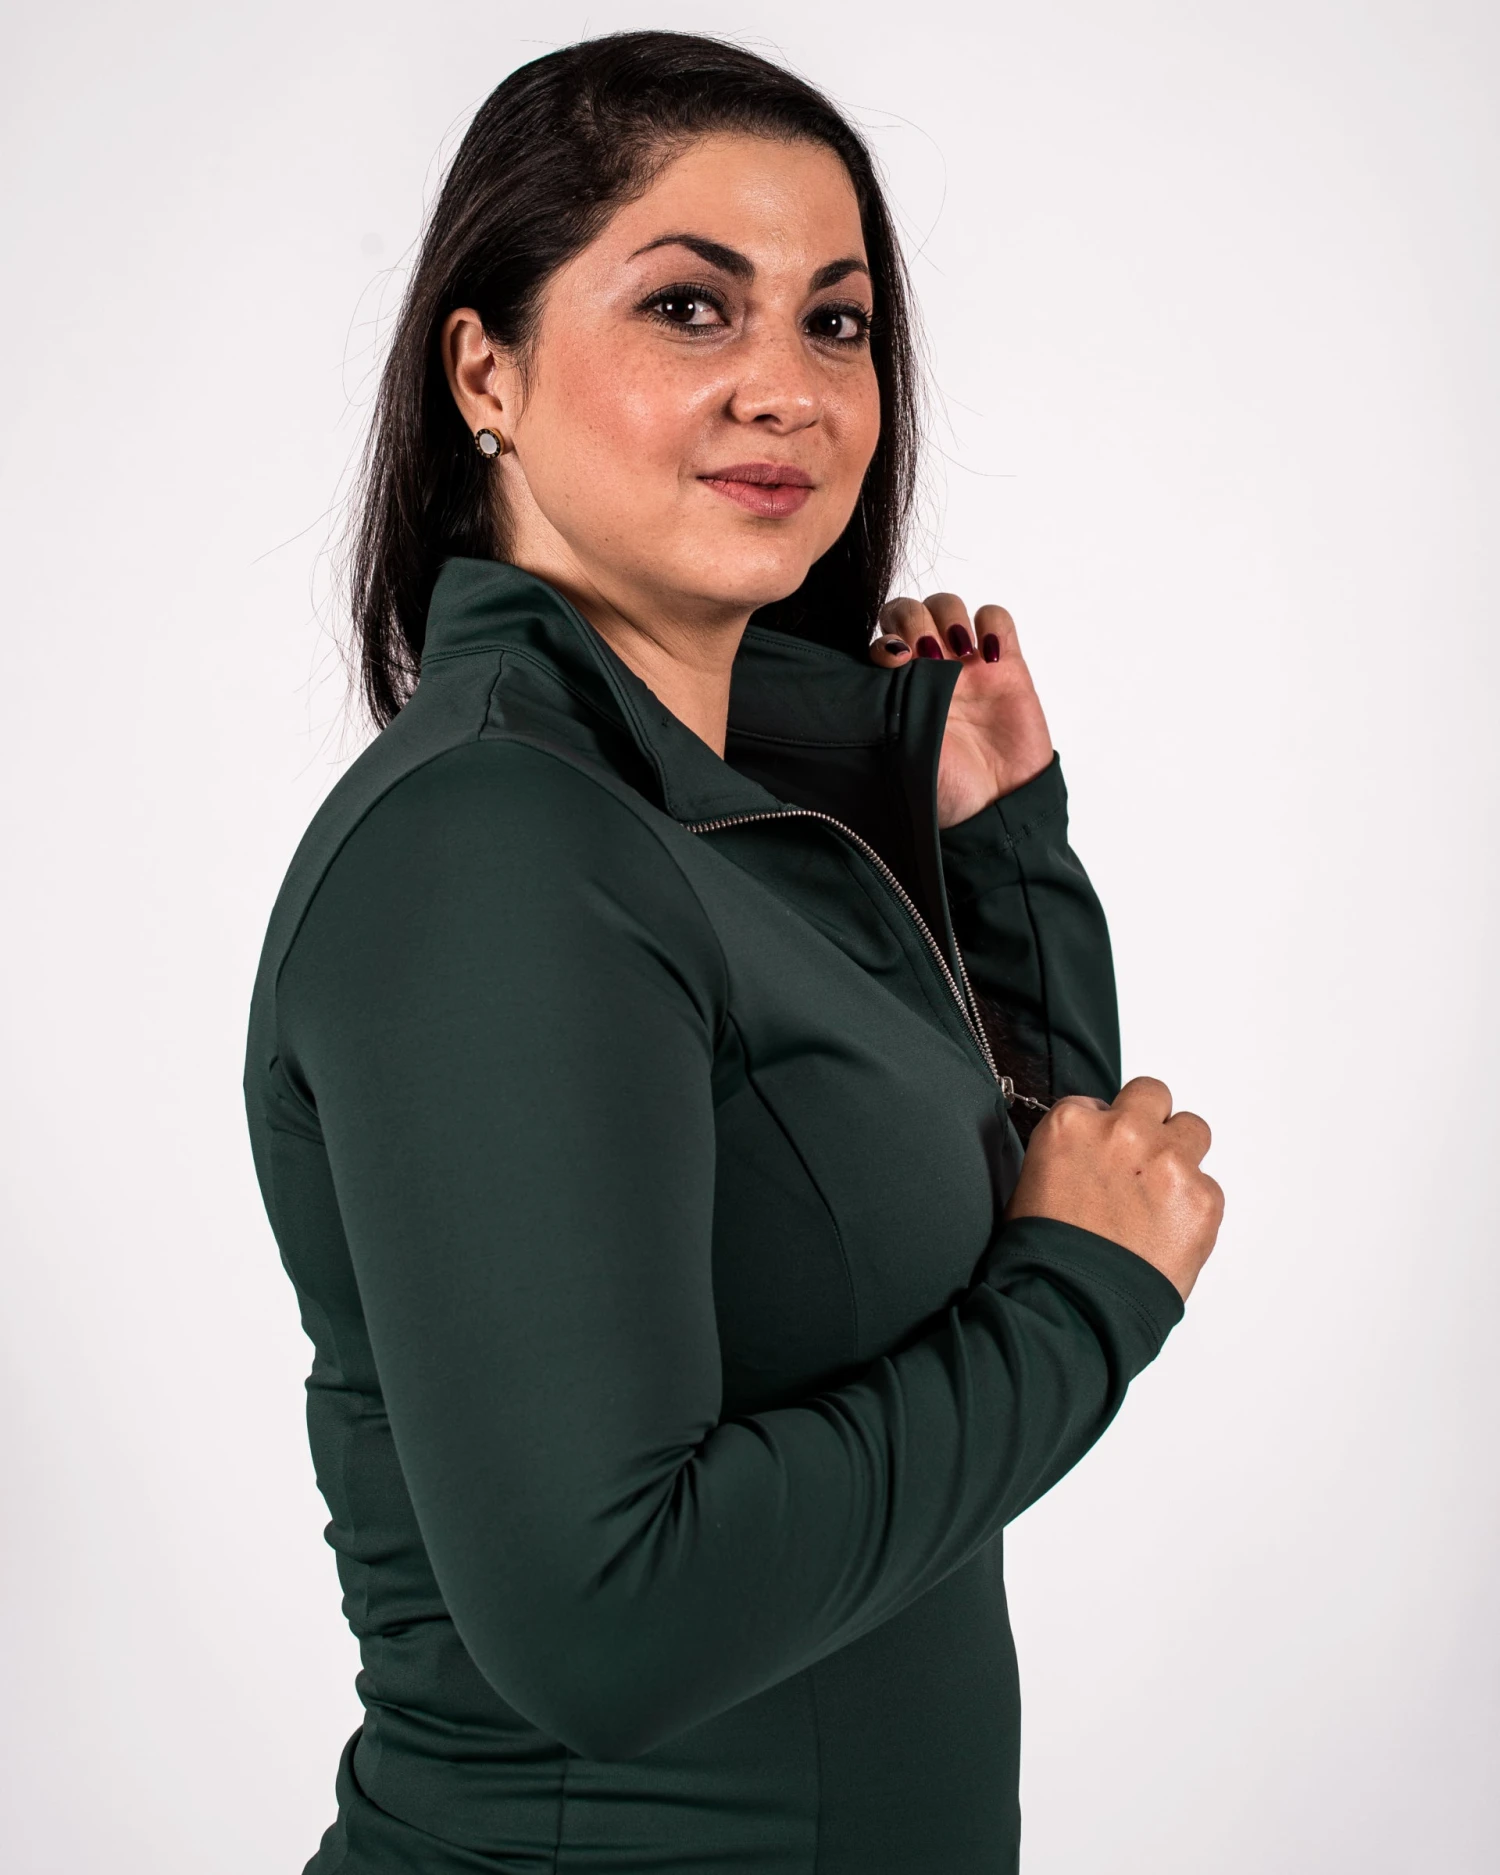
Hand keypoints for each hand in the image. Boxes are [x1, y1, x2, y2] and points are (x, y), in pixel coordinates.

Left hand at [869, 592, 1053, 827]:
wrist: (995, 807)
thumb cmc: (942, 789)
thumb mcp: (898, 754)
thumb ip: (881, 716)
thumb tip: (858, 688)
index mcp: (897, 687)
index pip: (882, 635)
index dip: (887, 635)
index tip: (895, 662)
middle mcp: (928, 668)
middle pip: (911, 610)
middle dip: (915, 620)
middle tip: (928, 653)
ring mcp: (967, 663)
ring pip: (948, 605)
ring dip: (949, 616)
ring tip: (960, 651)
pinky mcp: (1006, 664)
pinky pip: (996, 618)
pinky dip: (992, 625)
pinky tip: (991, 657)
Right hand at [1002, 1077, 1223, 1300]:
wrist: (1071, 1305)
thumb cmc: (1043, 1255)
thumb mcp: (1032, 1183)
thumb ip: (1070, 1152)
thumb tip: (1092, 1157)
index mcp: (1071, 1125)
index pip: (1097, 1104)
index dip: (1101, 1134)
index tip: (1102, 1159)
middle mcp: (1122, 1131)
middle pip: (1152, 1095)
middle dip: (1149, 1122)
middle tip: (1140, 1161)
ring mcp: (1167, 1162)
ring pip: (1193, 1130)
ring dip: (1180, 1155)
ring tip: (1161, 1198)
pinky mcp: (1202, 1198)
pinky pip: (1209, 1187)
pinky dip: (1193, 1208)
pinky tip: (1167, 1235)